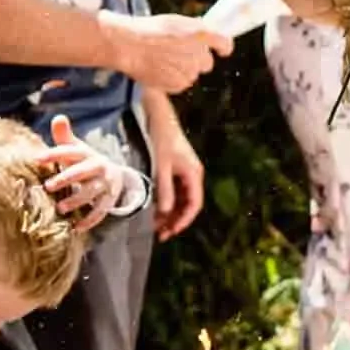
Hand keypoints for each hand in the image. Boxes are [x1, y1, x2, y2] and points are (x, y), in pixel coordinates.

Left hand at [41, 115, 137, 232]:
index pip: (70, 151)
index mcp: (87, 154)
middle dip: (67, 178)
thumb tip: (58, 117)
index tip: (37, 159)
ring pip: (93, 192)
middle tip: (48, 186)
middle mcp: (98, 167)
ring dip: (77, 200)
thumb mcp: (76, 148)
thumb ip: (64, 137)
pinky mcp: (109, 200)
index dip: (55, 154)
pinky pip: (101, 210)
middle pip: (83, 171)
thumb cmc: (85, 162)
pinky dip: (90, 220)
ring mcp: (106, 184)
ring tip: (60, 208)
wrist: (114, 175)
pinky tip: (77, 228)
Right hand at [99, 11, 231, 92]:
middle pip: (207, 63)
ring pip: (193, 74)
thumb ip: (195, 29)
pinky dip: (173, 79)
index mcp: (201, 34)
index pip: (225, 43)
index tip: (222, 51)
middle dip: (196, 60)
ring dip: (183, 70)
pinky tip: (159, 70)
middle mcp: (198, 53)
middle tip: (178, 54)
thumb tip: (205, 33)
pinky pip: (181, 84)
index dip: (223, 48)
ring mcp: (189, 70)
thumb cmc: (148, 30)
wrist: (128, 45)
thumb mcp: (176, 21)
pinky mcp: (178, 84)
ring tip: (163, 61)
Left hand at [143, 90, 204, 241]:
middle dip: (175, 220)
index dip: (183, 221)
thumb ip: (165, 190)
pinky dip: (166, 201)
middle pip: (188, 204)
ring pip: (180, 199)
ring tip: (155, 225)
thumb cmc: (161, 139)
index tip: (170, 233)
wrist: (158, 115)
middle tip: (160, 234)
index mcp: (194, 174)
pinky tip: (155, 208)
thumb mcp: (161, 166)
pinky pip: (174, 190)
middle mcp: (192, 174)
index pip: (194, 205)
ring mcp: (185, 171)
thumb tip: (166, 213)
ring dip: (170, 212)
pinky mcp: (176, 168)